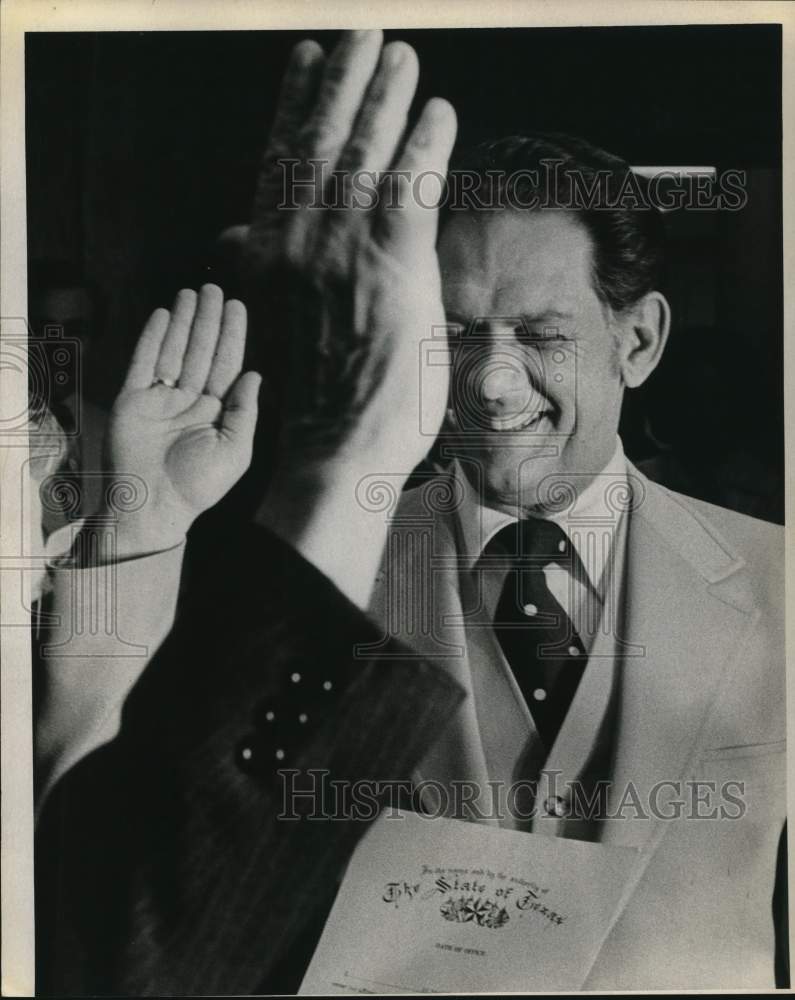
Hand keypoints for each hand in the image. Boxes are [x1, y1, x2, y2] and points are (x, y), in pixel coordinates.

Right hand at [105, 284, 260, 554]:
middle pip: (201, 351)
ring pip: (174, 351)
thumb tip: (254, 374)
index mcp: (216, 413)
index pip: (226, 365)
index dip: (231, 335)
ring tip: (191, 293)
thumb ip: (245, 412)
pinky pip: (143, 362)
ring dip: (183, 322)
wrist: (153, 505)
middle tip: (213, 288)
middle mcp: (189, 402)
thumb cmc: (198, 485)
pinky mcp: (132, 401)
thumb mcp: (235, 451)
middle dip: (208, 320)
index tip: (236, 306)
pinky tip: (164, 315)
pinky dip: (152, 338)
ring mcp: (160, 400)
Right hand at [242, 29, 456, 481]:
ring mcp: (344, 247)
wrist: (333, 446)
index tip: (305, 60)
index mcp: (271, 250)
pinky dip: (428, 147)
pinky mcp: (393, 264)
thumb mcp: (270, 319)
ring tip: (402, 57)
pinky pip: (414, 188)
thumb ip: (262, 267)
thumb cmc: (310, 394)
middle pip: (323, 139)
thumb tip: (237, 236)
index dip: (295, 103)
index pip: (282, 158)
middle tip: (364, 36)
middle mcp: (301, 237)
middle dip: (345, 81)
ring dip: (387, 98)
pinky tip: (440, 113)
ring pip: (367, 151)